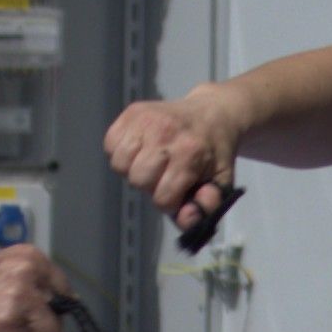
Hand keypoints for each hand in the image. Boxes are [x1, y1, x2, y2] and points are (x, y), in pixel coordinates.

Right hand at [104, 94, 238, 240]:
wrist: (212, 113)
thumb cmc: (213, 152)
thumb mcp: (221, 183)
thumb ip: (207, 207)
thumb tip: (187, 219)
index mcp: (189, 153)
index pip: (162, 198)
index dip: (170, 201)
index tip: (179, 189)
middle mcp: (165, 134)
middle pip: (138, 180)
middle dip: (150, 184)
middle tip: (165, 173)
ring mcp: (146, 120)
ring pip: (120, 164)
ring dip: (133, 168)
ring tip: (151, 161)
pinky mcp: (132, 112)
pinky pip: (110, 144)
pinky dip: (121, 151)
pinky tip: (140, 148)